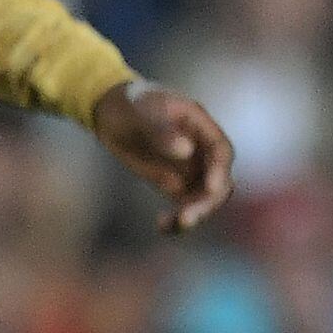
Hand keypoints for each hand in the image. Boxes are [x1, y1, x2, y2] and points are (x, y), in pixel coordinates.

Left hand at [92, 80, 234, 233]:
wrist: (111, 114)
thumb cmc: (130, 106)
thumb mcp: (142, 114)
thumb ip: (162, 131)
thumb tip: (186, 151)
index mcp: (200, 125)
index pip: (221, 151)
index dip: (220, 171)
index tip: (209, 189)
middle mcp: (201, 149)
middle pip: (219, 181)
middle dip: (207, 202)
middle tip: (186, 218)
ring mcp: (191, 168)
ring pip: (205, 199)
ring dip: (194, 214)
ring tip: (170, 224)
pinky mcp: (176, 185)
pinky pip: (186, 206)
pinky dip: (177, 220)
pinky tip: (162, 226)